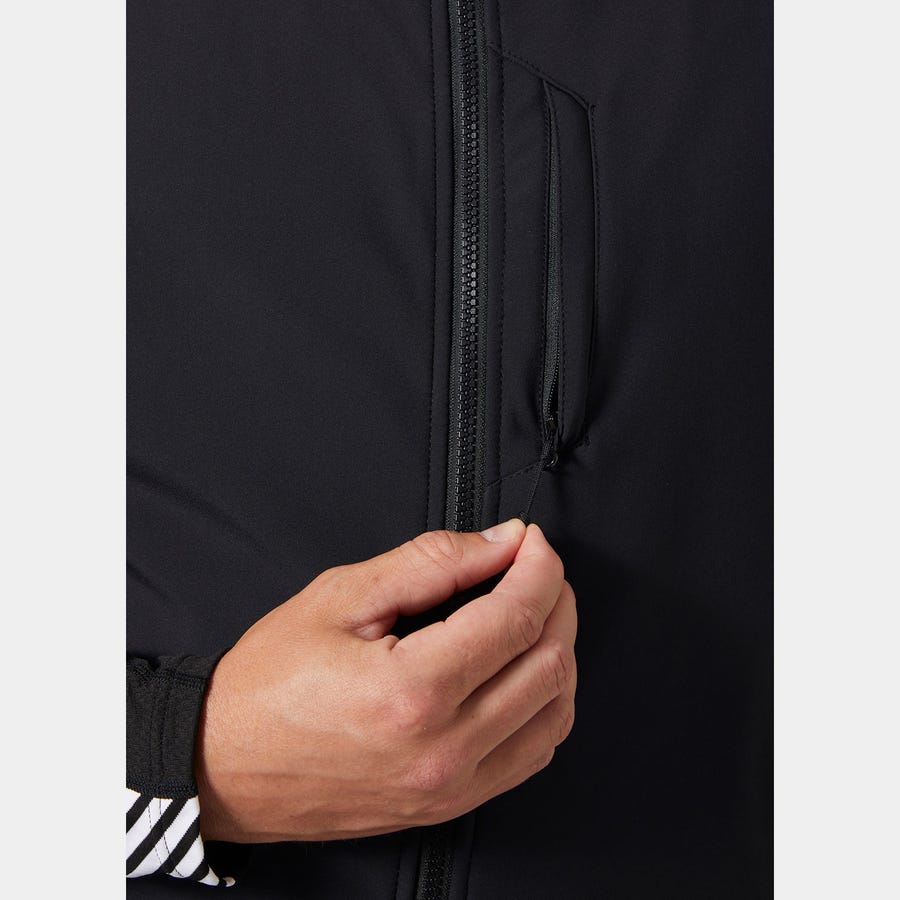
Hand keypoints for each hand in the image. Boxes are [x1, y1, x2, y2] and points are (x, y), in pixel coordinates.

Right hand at [195, 520, 576, 841]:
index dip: (538, 568)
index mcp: (413, 692)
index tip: (531, 541)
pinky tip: (524, 670)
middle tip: (535, 566)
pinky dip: (545, 703)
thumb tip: (500, 543)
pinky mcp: (449, 806)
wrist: (222, 767)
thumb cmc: (268, 682)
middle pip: (549, 663)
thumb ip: (431, 562)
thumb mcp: (341, 597)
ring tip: (534, 612)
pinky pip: (532, 754)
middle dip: (557, 600)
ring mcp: (451, 788)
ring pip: (554, 713)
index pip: (516, 618)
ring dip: (558, 650)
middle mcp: (443, 750)